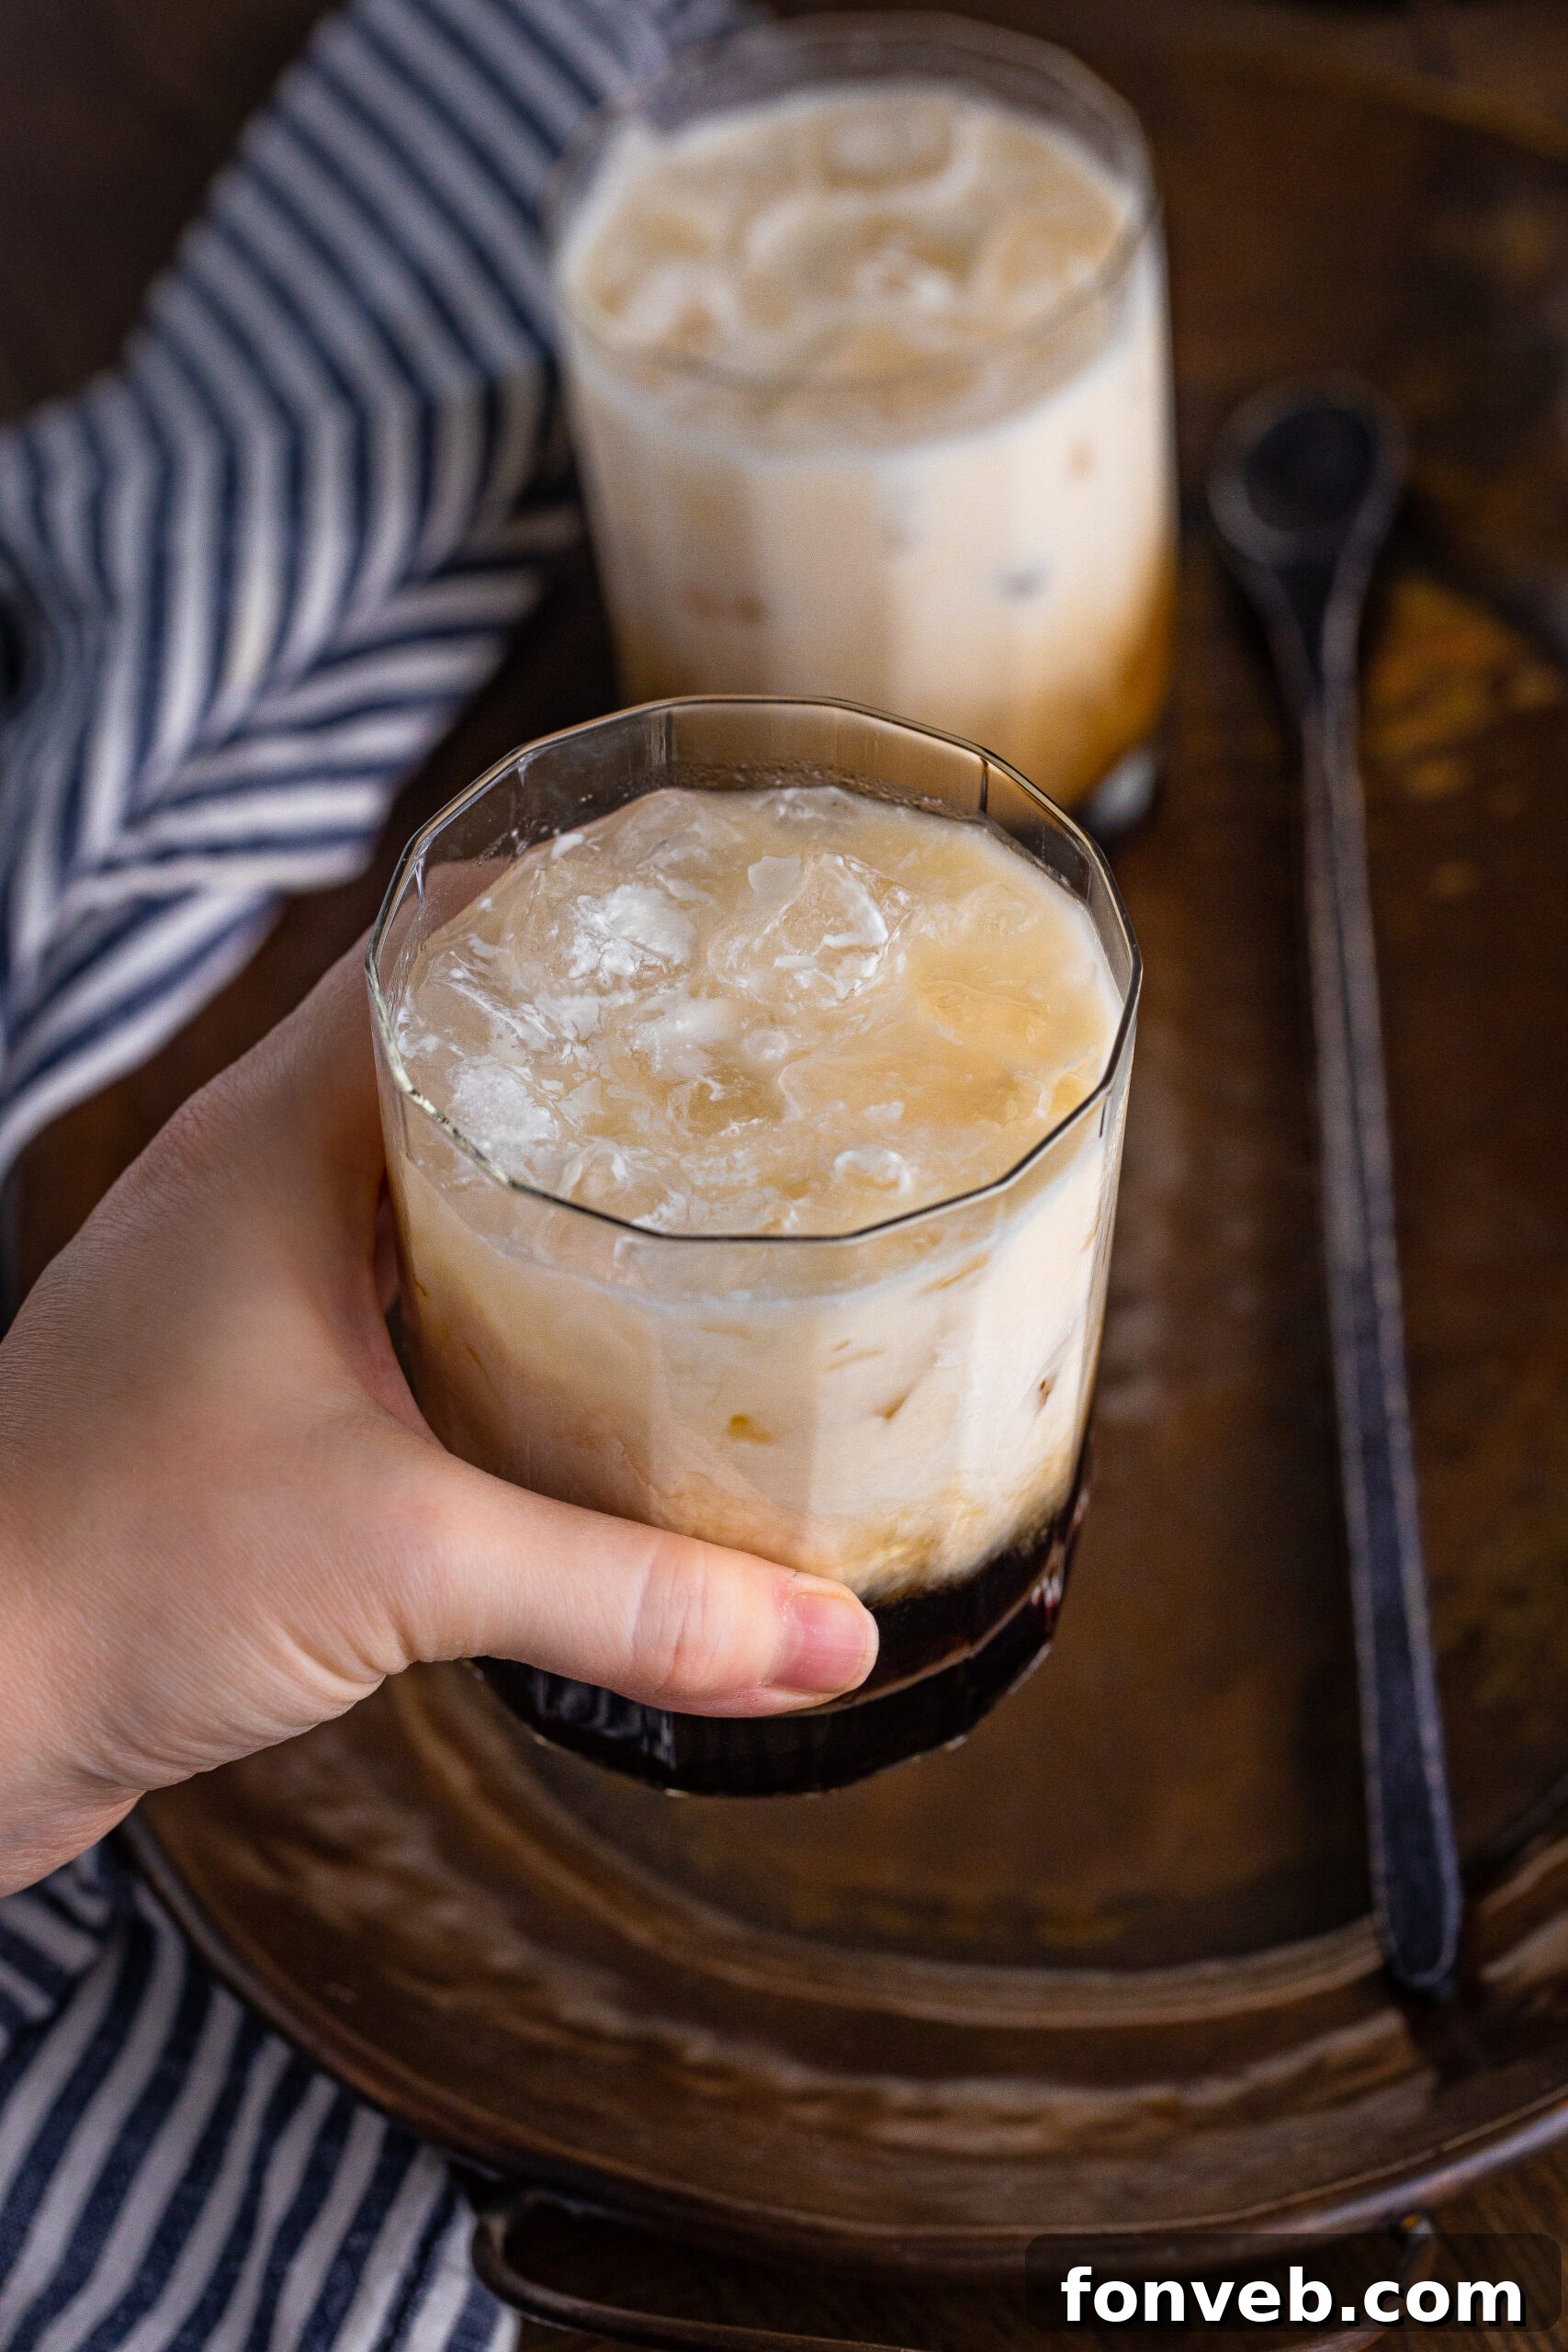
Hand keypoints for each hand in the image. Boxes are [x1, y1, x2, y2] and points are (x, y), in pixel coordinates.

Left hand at [0, 950, 876, 1892]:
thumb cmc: (105, 1581)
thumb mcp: (405, 1567)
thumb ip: (631, 1599)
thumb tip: (829, 1639)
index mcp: (273, 1143)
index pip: (435, 942)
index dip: (577, 908)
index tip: (718, 920)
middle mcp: (250, 1180)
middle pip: (448, 1044)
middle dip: (598, 1043)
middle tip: (758, 1063)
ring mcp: (236, 1275)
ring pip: (421, 1167)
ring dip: (546, 1169)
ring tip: (704, 1187)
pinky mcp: (238, 1373)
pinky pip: (391, 1278)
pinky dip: (493, 1284)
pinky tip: (585, 1345)